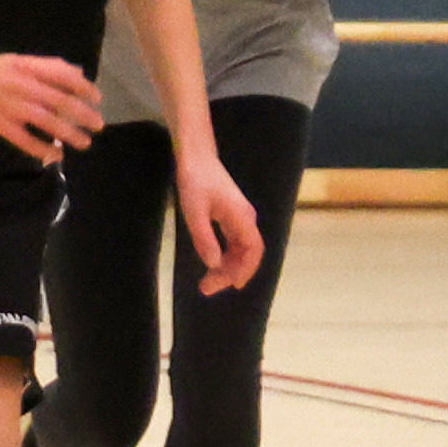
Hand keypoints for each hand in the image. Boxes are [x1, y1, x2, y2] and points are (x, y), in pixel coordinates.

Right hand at [0, 53, 104, 160]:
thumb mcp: (16, 61)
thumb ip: (45, 67)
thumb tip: (77, 73)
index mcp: (27, 66)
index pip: (64, 75)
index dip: (84, 87)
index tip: (97, 98)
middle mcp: (22, 85)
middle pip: (61, 101)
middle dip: (83, 115)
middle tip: (98, 125)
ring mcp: (11, 106)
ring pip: (48, 122)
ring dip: (69, 134)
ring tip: (84, 143)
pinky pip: (25, 140)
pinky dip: (42, 149)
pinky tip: (55, 156)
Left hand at [173, 152, 266, 295]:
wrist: (195, 157)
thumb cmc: (194, 180)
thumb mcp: (194, 212)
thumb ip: (204, 238)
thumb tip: (214, 265)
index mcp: (241, 217)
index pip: (253, 249)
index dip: (246, 270)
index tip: (233, 286)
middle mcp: (245, 218)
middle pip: (247, 253)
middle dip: (231, 273)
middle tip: (206, 288)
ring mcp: (239, 217)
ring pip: (240, 249)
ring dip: (227, 267)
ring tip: (207, 282)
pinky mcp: (230, 215)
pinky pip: (234, 242)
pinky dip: (226, 256)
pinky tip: (213, 265)